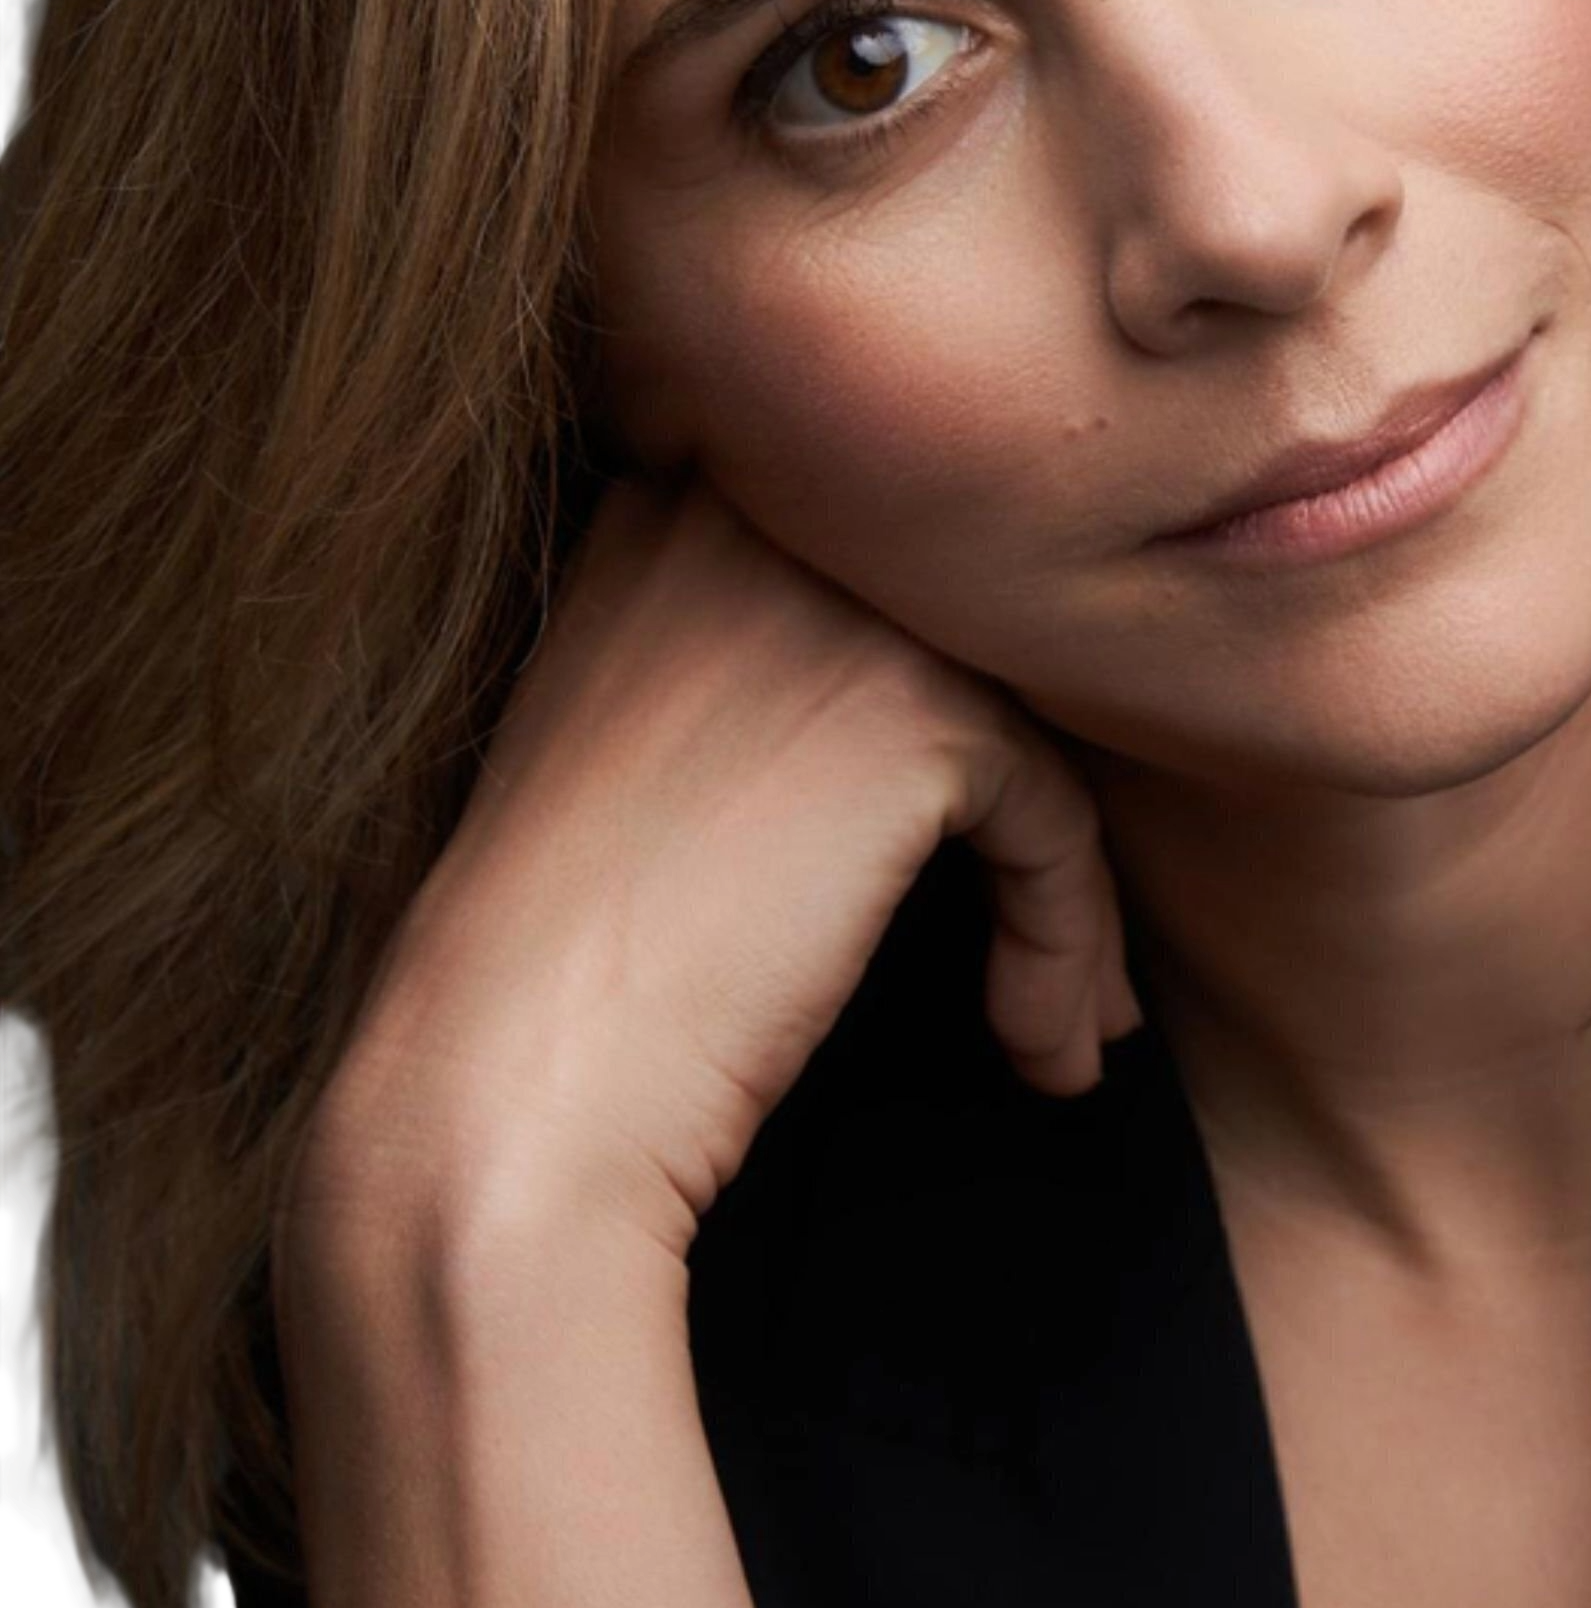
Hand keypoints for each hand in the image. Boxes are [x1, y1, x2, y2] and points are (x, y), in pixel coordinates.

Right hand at [284, 465, 1141, 1268]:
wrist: (508, 1094)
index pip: (875, 581)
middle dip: (1019, 809)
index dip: (931, 742)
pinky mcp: (910, 708)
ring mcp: (825, 603)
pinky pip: (1057, 811)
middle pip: (965, 641)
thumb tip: (930, 718)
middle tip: (1043, 951)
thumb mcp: (635, 753)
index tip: (945, 875)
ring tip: (1061, 1029)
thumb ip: (757, 673)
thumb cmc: (560, 970)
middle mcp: (738, 519)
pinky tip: (1039, 1051)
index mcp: (657, 513)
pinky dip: (1066, 940)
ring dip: (1060, 895)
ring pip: (1024, 729)